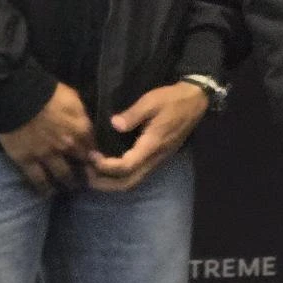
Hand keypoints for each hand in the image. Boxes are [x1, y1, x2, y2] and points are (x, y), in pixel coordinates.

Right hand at [0, 82, 92, 193]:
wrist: (18, 96)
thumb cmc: (47, 92)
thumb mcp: (73, 99)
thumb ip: (82, 116)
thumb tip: (87, 125)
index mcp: (82, 129)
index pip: (96, 148)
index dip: (98, 156)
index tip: (99, 162)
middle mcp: (68, 146)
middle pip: (83, 164)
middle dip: (88, 172)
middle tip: (90, 179)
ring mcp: (48, 155)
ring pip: (63, 175)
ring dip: (69, 183)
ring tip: (70, 188)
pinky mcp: (27, 160)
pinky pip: (38, 179)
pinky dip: (44, 188)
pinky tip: (47, 194)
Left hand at [88, 80, 207, 191]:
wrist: (195, 101)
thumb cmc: (172, 99)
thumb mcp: (151, 101)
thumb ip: (133, 114)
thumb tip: (114, 124)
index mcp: (152, 144)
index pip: (126, 166)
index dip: (106, 166)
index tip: (91, 155)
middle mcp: (155, 157)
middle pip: (128, 183)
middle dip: (105, 183)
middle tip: (86, 172)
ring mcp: (158, 159)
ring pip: (133, 182)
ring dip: (111, 183)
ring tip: (94, 172)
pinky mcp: (157, 157)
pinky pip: (137, 174)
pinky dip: (120, 177)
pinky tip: (109, 166)